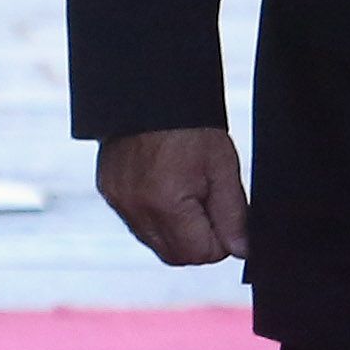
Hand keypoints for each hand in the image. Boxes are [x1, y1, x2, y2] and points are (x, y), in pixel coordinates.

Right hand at [96, 125, 249, 264]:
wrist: (152, 94)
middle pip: (175, 256)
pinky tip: (166, 188)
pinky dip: (155, 216)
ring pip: (155, 242)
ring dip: (176, 231)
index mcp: (166, 204)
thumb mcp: (223, 167)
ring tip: (186, 192)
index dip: (220, 240)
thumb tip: (240, 249)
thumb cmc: (190, 126)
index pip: (200, 254)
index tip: (224, 215)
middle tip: (208, 203)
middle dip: (198, 240)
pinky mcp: (109, 193)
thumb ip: (233, 214)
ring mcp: (119, 203)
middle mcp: (136, 209)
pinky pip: (136, 223)